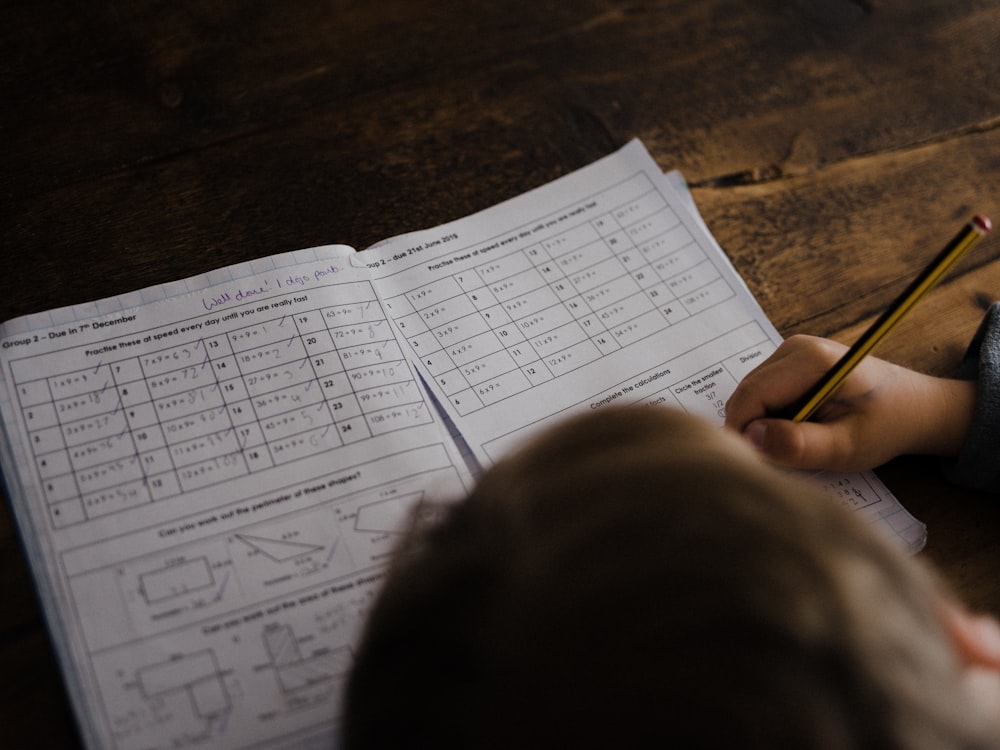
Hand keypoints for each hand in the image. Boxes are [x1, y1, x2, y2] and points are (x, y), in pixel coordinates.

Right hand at [724, 335, 976, 471]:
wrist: (914, 407)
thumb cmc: (887, 426)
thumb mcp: (847, 447)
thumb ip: (800, 445)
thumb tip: (751, 439)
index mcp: (810, 359)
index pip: (750, 397)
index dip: (744, 434)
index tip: (760, 465)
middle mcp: (794, 347)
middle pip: (746, 396)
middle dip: (755, 431)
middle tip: (785, 458)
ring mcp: (790, 352)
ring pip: (750, 397)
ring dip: (764, 426)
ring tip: (800, 441)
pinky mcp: (789, 363)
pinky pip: (762, 395)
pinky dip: (771, 418)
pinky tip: (800, 427)